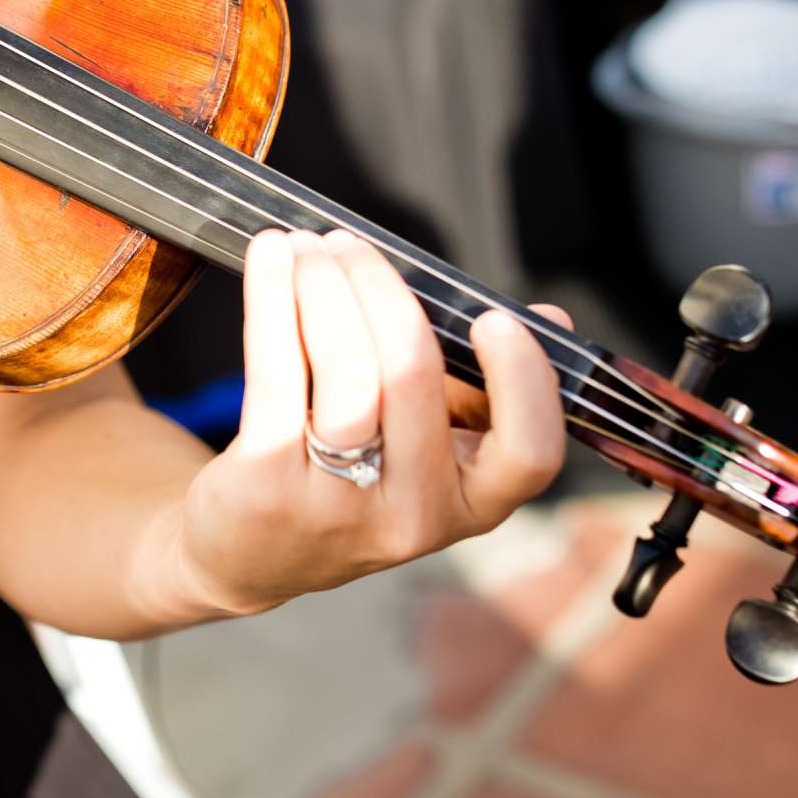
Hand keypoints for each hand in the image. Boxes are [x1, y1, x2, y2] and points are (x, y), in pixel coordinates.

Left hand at [176, 229, 572, 615]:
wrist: (252, 551)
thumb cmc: (354, 477)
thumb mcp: (431, 449)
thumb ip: (485, 389)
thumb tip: (545, 317)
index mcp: (471, 501)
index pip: (529, 455)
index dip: (521, 381)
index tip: (493, 317)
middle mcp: (413, 514)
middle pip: (413, 377)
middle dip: (380, 288)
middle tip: (350, 246)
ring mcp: (339, 504)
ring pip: (346, 370)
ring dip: (324, 287)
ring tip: (306, 249)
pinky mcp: (268, 485)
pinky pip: (278, 372)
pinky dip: (273, 300)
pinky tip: (271, 262)